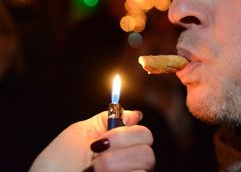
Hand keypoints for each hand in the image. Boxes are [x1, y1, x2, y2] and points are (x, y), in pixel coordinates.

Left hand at [29, 110, 154, 171]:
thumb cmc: (56, 166)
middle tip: (97, 149)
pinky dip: (117, 171)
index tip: (107, 132)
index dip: (128, 127)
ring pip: (146, 158)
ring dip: (115, 160)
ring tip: (94, 168)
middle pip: (147, 140)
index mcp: (117, 146)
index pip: (142, 130)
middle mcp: (127, 162)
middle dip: (121, 140)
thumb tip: (134, 113)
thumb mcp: (79, 132)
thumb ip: (106, 119)